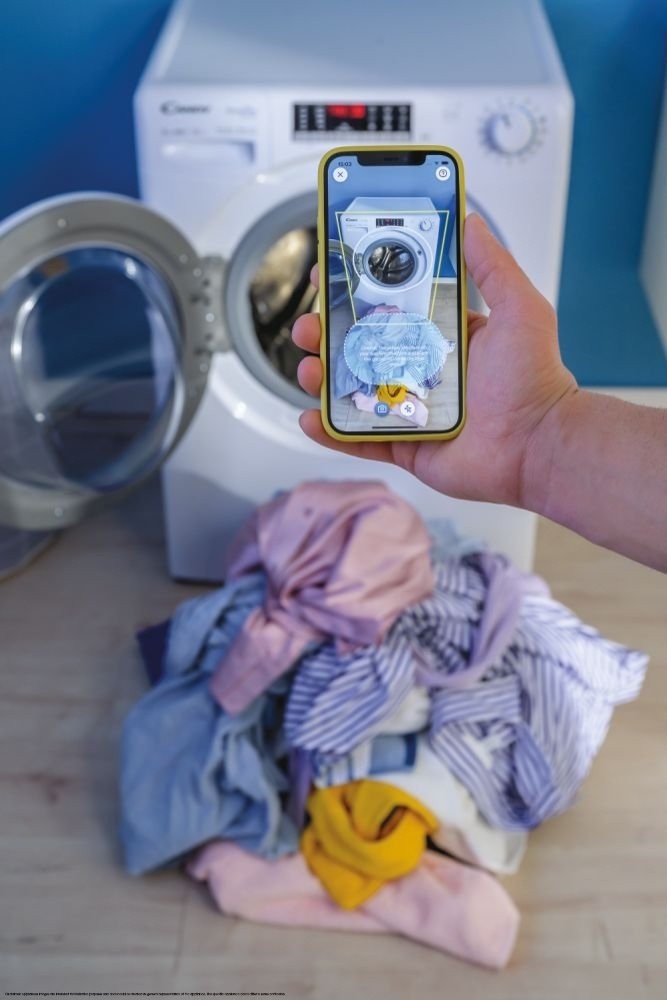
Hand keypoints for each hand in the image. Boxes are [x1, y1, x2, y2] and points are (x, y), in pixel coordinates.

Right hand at [292, 213, 577, 508]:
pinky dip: (331, 432)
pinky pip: (358, 438)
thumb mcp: (518, 307)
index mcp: (440, 335)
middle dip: (327, 335)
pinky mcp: (404, 446)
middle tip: (310, 326)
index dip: (354, 291)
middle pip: (359, 347)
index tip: (328, 274)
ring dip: (322, 378)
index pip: (387, 306)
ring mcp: (408, 409)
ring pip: (351, 391)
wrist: (538, 445)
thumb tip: (471, 220)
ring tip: (310, 369)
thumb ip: (491, 264)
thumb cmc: (534, 379)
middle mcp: (420, 369)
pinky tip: (311, 418)